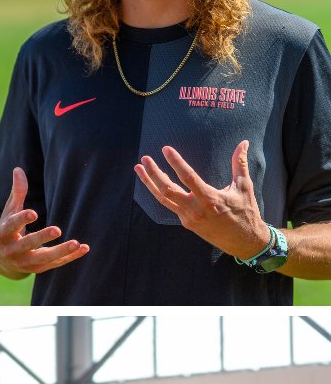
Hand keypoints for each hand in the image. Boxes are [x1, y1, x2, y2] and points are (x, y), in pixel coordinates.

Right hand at [0, 168, 88, 276]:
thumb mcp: (10, 210)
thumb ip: (17, 192)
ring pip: (43, 258)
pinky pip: (54, 264)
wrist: (0, 257)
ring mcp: (24, 262)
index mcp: (3, 233)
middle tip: (57, 230)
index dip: (22, 219)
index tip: (33, 213)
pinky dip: (69, 257)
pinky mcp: (36, 269)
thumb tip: (18, 169)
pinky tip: (84, 248)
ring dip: (60, 251)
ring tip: (76, 243)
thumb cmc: (8, 227)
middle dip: (41, 238)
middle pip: (27, 244)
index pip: (12, 226)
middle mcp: (12, 250)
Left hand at [134, 140, 268, 259]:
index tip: (165, 149)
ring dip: (149, 183)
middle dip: (153, 173)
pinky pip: (168, 205)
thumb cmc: (246, 212)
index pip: (187, 177)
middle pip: (167, 189)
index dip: (175, 162)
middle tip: (144, 158)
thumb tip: (244, 142)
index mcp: (210, 198)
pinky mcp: (186, 222)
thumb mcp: (244, 187)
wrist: (243, 241)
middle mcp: (195, 209)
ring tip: (139, 168)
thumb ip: (240, 164)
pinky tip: (153, 182)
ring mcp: (188, 217)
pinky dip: (159, 192)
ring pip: (162, 198)